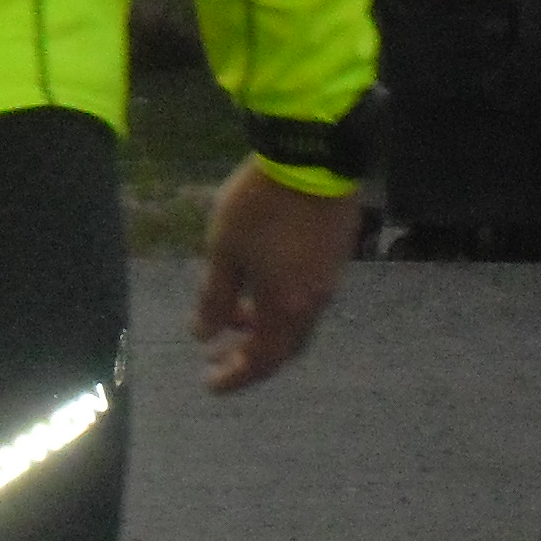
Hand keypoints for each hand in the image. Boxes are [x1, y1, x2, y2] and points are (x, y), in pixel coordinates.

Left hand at [190, 159, 359, 392]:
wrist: (313, 157)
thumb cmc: (260, 205)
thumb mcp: (223, 250)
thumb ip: (213, 298)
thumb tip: (203, 336)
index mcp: (285, 307)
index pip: (262, 360)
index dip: (235, 376)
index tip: (210, 383)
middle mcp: (314, 302)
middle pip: (284, 347)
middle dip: (251, 357)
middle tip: (220, 358)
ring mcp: (330, 279)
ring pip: (297, 321)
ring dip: (264, 327)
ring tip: (231, 315)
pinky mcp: (337, 256)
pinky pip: (307, 298)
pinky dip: (280, 305)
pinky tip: (259, 283)